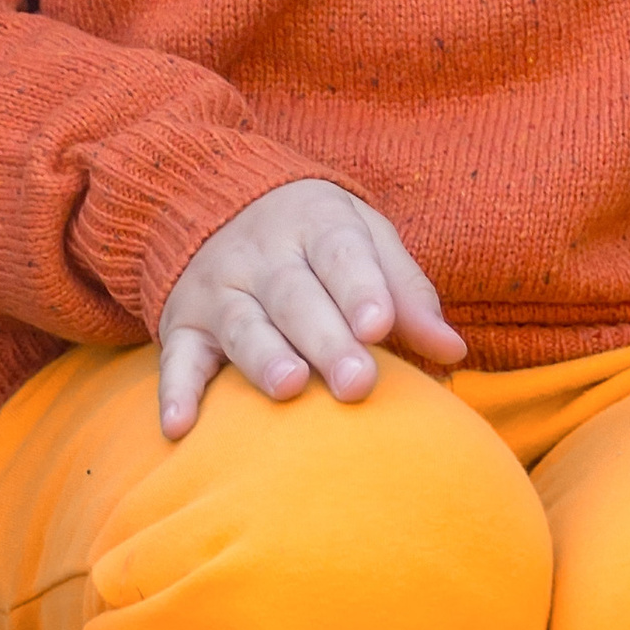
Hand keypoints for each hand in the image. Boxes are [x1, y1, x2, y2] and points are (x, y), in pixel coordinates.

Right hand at [157, 182, 464, 438]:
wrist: (214, 202)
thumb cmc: (318, 243)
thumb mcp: (366, 241)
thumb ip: (407, 293)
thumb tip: (452, 351)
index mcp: (316, 224)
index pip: (341, 253)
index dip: (360, 289)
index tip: (379, 327)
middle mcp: (262, 254)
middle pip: (295, 297)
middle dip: (325, 340)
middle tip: (357, 383)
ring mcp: (218, 289)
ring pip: (241, 324)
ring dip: (262, 357)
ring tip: (289, 388)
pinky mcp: (182, 325)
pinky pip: (176, 359)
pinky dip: (176, 392)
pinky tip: (180, 427)